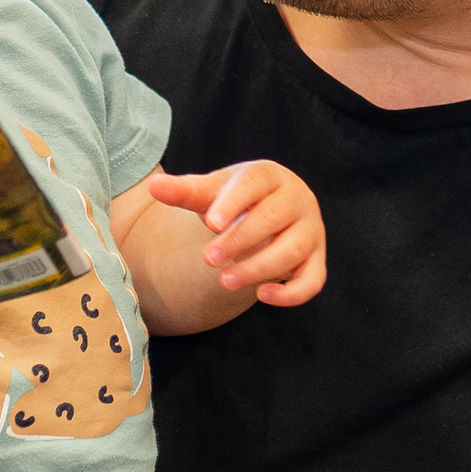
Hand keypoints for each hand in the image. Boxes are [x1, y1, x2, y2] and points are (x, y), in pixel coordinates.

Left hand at [146, 163, 326, 305]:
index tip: (211, 223)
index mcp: (270, 176)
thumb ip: (185, 191)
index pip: (254, 184)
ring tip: (224, 281)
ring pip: (293, 250)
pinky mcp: (316, 261)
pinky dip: (292, 293)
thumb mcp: (211, 193)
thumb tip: (154, 186)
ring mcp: (311, 231)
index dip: (233, 203)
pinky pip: (313, 280)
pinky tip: (261, 296)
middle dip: (239, 240)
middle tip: (208, 258)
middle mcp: (298, 200)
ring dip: (258, 268)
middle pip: (273, 218)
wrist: (265, 213)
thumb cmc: (235, 201)